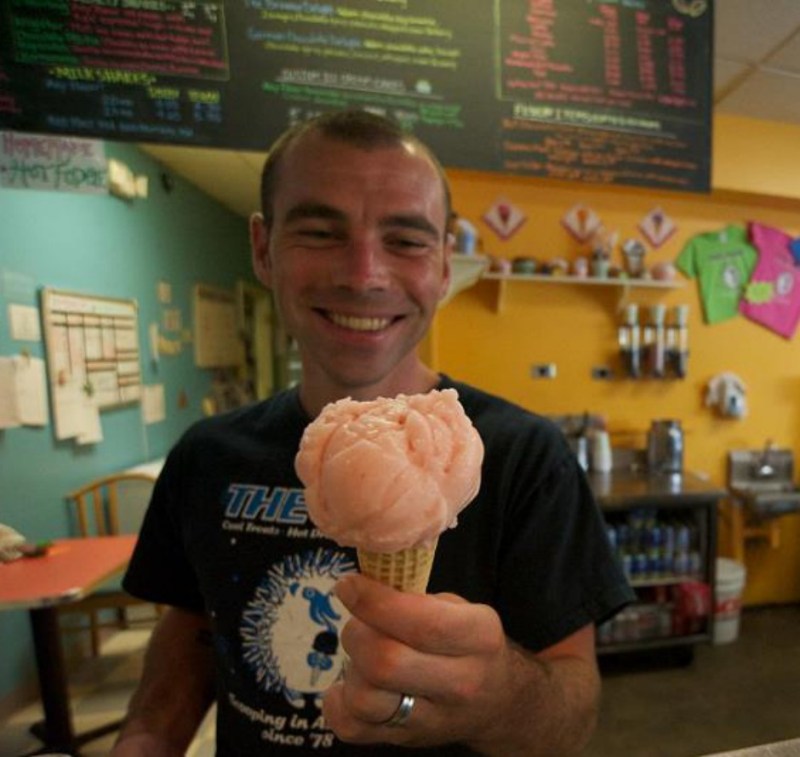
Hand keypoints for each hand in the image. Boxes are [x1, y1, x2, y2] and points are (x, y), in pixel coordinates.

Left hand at [321, 573, 514, 749]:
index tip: (349, 585)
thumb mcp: (458, 608)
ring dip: (351, 668)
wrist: (497, 702)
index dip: (376, 603)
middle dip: (358, 634)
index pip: (423, 624)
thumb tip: (364, 586)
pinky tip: (351, 683)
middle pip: (387, 663)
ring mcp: (433, 720)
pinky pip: (352, 727)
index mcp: (478, 637)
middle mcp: (461, 683)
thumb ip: (416, 598)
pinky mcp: (404, 741)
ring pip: (366, 699)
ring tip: (362, 655)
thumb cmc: (468, 642)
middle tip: (357, 621)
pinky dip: (338, 702)